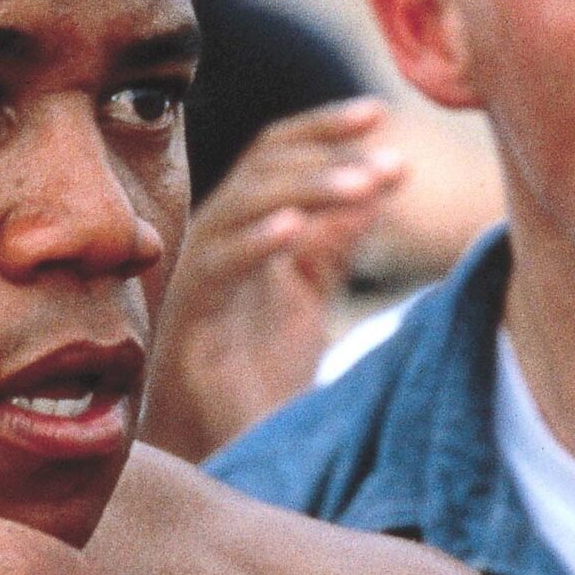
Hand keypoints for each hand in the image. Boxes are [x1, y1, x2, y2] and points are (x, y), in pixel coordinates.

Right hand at [143, 97, 406, 461]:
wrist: (223, 460)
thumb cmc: (257, 383)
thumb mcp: (309, 298)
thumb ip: (335, 241)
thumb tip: (381, 175)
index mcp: (244, 234)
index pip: (274, 156)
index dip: (322, 129)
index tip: (379, 113)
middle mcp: (215, 247)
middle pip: (258, 170)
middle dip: (323, 152)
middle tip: (386, 155)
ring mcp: (198, 284)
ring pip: (238, 208)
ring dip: (303, 190)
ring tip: (363, 185)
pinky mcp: (188, 328)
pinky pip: (214, 271)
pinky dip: (254, 243)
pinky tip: (297, 229)